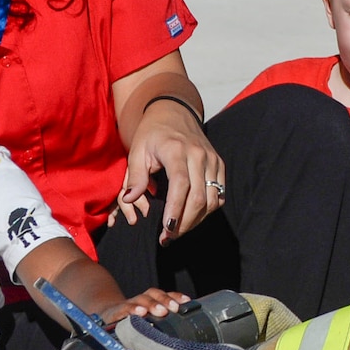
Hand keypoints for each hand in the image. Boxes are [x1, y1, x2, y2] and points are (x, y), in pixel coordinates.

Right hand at [102, 288, 191, 325]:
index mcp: (153, 300)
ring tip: (161, 311)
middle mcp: (143, 299)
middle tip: (174, 308)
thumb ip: (166, 322)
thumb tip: (186, 330)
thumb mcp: (151, 320)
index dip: (176, 296)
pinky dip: (132, 310)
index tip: (187, 302)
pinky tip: (139, 313)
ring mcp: (130, 304)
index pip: (166, 295)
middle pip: (155, 295)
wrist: (109, 315)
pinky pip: (125, 308)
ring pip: (142, 300)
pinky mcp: (118, 311)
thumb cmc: (135, 320)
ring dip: (152, 304)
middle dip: (166, 300)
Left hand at [117, 100, 226, 243]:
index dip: (175, 209)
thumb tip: (130, 199)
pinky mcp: (219, 164)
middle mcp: (199, 155)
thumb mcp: (137, 151)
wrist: (174, 112)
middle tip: (168, 237)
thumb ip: (134, 176)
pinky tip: (192, 217)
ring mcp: (212, 160)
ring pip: (213, 199)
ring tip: (178, 230)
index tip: (167, 228)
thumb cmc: (152, 134)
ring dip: (197, 220)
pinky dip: (208, 210)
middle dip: (185, 222)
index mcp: (177, 150)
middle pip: (199, 197)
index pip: (181, 184)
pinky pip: (219, 194)